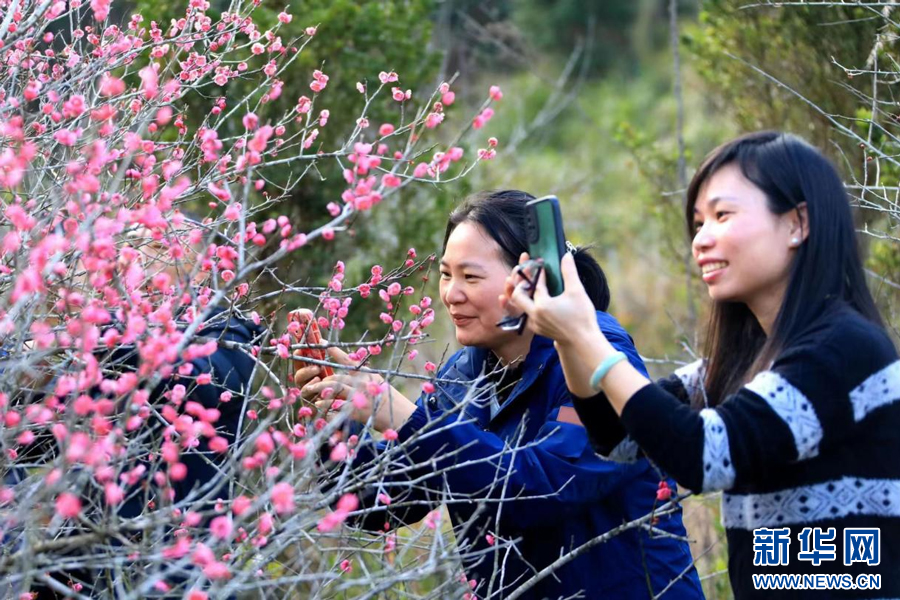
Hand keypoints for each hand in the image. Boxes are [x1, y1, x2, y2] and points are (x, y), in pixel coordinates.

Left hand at [298, 346, 416, 431]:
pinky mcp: (356, 410)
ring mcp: (359, 396)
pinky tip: (319, 404)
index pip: (347, 360)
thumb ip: (361, 376)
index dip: (334, 351)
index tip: (322, 343)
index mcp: (366, 374)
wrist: (399, 415)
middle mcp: (362, 383)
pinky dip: (325, 404)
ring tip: (312, 391)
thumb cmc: (387, 399)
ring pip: (333, 389)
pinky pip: (335, 405)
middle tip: (314, 383)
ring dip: (320, 390)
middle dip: (322, 380)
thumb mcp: (377, 382)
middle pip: (336, 377)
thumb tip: (345, 372)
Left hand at [500, 252, 601, 346]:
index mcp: (542, 306)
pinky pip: (526, 314)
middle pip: (517, 296)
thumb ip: (569, 272)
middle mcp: (534, 316)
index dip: (538, 272)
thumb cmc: (581, 318)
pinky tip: (535, 299)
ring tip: (525, 283)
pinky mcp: (538, 329)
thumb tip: (566, 255)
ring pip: (521, 306)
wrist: (583, 342)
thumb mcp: (577, 291)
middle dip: (521, 282)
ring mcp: (534, 324)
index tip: (541, 264)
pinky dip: (528, 304)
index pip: (535, 284)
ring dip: (522, 294)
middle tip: (526, 273)